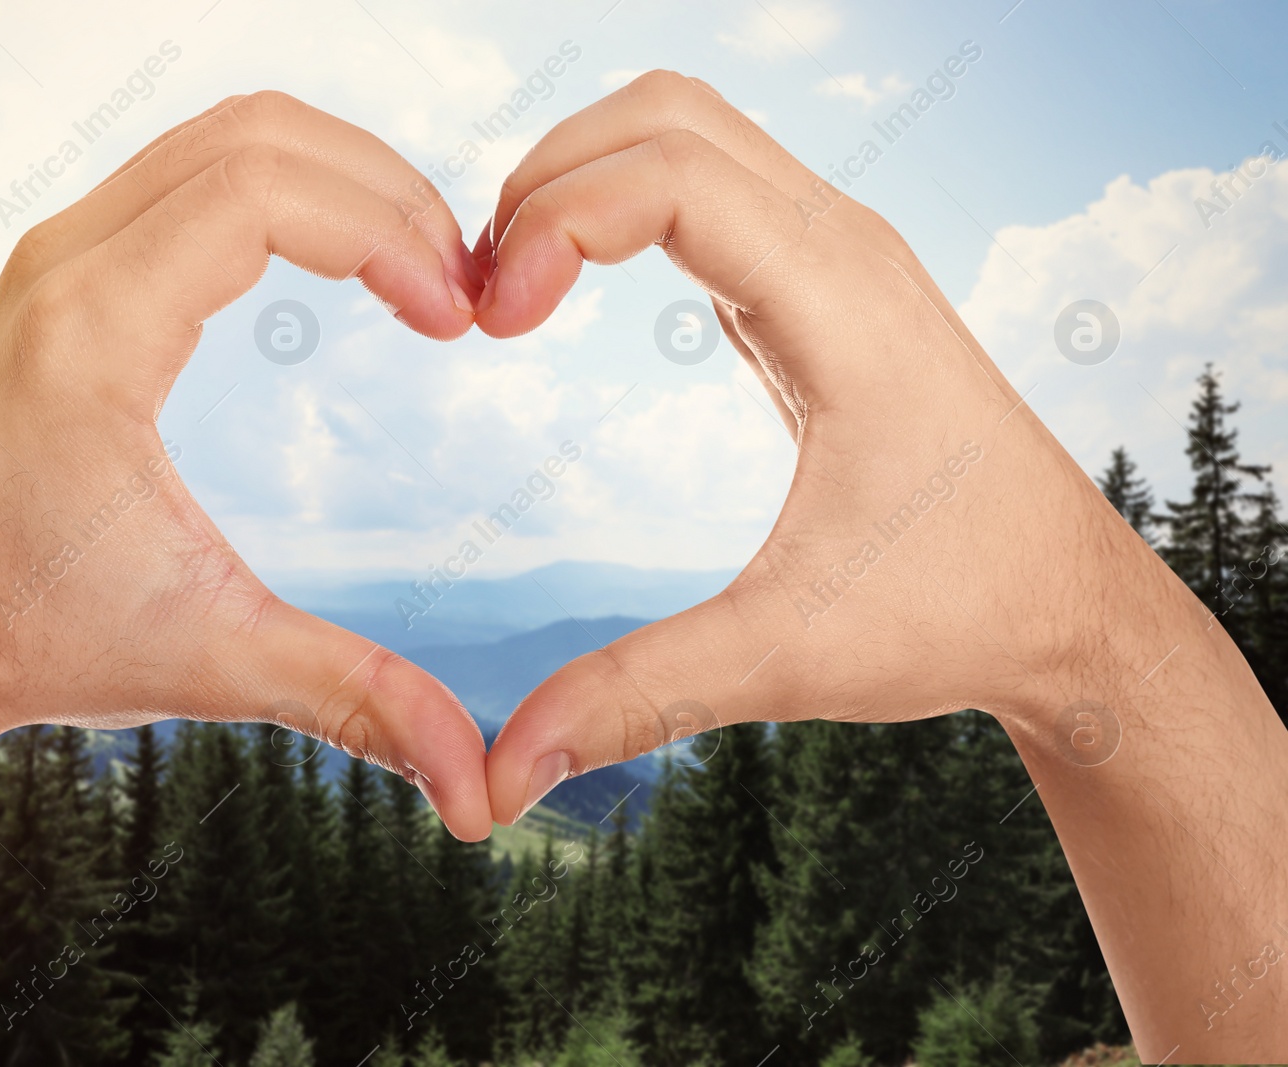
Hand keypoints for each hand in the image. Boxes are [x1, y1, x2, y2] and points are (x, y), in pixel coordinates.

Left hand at [0, 92, 493, 837]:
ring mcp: (57, 255)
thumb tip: (479, 785)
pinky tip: (339, 264)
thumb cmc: (34, 638)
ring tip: (417, 267)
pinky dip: (285, 190)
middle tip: (457, 280)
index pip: (264, 191)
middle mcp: (65, 264)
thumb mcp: (214, 662)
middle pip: (257, 135)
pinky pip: (191, 173)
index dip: (387, 228)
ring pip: (223, 138)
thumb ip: (355, 701)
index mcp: (95, 331)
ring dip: (338, 180)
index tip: (453, 312)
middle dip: (384, 188)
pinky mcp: (63, 271)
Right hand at [474, 71, 1287, 1059]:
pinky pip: (704, 186)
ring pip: (684, 131)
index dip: (552, 218)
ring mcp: (837, 254)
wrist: (1069, 604)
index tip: (491, 320)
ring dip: (578, 180)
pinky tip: (566, 288)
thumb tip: (502, 770)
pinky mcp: (820, 283)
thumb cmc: (956, 615)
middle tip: (482, 296)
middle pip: (663, 115)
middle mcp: (843, 249)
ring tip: (510, 289)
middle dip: (545, 177)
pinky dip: (616, 205)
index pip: (670, 173)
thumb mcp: (788, 658)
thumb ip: (638, 697)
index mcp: (840, 307)